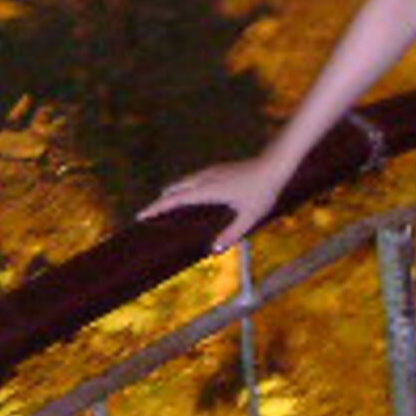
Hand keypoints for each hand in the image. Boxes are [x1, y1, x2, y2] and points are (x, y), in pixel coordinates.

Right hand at [139, 154, 288, 252]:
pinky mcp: (218, 170)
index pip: (174, 200)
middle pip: (174, 190)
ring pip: (183, 182)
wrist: (275, 165)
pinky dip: (183, 189)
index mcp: (207, 190)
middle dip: (160, 202)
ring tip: (163, 208)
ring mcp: (211, 172)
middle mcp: (205, 179)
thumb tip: (212, 251)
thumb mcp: (249, 217)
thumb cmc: (263, 192)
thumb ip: (231, 234)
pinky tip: (188, 198)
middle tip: (147, 216)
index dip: (156, 208)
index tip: (140, 215)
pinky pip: (192, 180)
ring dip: (171, 194)